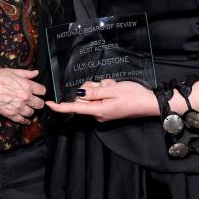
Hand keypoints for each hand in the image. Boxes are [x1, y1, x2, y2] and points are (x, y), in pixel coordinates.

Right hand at [0, 68, 45, 123]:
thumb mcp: (13, 71)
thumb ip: (26, 73)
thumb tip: (36, 72)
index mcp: (27, 86)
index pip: (42, 91)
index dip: (41, 92)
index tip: (39, 92)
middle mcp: (25, 97)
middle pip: (40, 104)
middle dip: (38, 103)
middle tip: (35, 102)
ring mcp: (19, 107)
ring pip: (32, 113)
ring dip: (31, 111)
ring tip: (29, 109)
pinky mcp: (11, 114)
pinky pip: (22, 120)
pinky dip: (25, 121)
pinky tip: (26, 120)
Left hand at [45, 79, 159, 122]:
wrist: (149, 103)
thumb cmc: (133, 96)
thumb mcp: (112, 90)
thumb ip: (94, 92)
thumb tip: (79, 95)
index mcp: (98, 110)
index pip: (74, 108)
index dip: (60, 106)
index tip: (48, 104)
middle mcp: (98, 114)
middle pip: (83, 98)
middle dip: (91, 87)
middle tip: (105, 84)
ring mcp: (103, 112)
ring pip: (92, 95)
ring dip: (100, 87)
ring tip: (113, 87)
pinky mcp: (107, 109)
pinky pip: (100, 97)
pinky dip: (105, 90)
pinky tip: (115, 89)